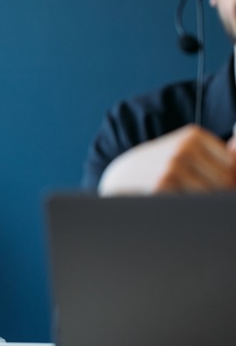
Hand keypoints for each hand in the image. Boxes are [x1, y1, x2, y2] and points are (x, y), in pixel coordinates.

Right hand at [99, 124, 235, 194]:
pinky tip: (176, 204)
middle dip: (220, 194)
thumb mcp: (187, 150)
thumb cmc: (160, 165)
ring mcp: (172, 167)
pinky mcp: (162, 186)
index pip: (233, 165)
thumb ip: (221, 153)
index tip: (216, 187)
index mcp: (193, 135)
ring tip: (188, 201)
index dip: (230, 181)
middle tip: (202, 198)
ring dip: (205, 203)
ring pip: (212, 195)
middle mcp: (183, 148)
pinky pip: (193, 205)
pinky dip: (190, 210)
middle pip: (226, 180)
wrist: (120, 176)